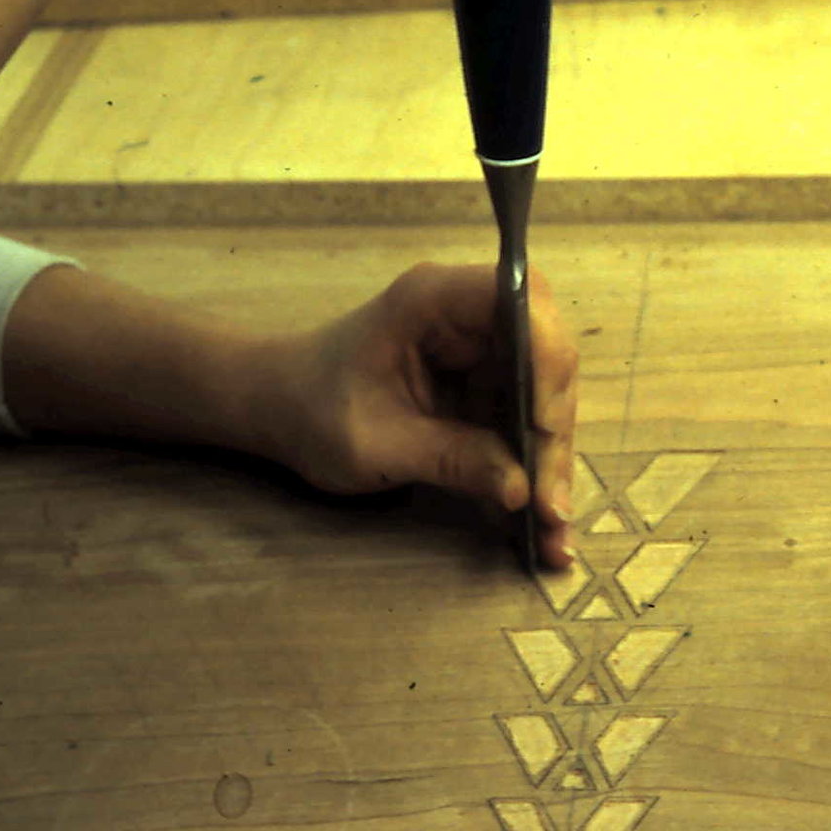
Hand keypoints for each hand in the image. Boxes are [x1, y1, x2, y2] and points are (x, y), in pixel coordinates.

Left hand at [245, 262, 581, 567]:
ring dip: (550, 461)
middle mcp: (468, 315)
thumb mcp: (374, 443)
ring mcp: (480, 350)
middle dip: (552, 430)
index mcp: (433, 301)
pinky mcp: (484, 384)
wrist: (277, 410)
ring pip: (544, 397)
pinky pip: (524, 420)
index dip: (545, 355)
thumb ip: (449, 459)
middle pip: (544, 356)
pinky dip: (532, 469)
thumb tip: (521, 488)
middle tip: (550, 502)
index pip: (518, 302)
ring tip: (552, 529)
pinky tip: (539, 523)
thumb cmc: (310, 410)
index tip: (540, 426)